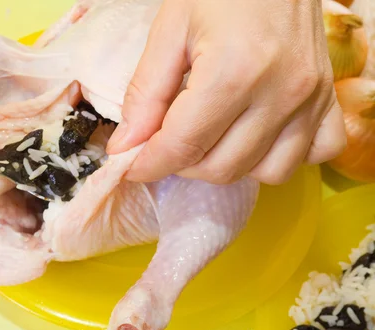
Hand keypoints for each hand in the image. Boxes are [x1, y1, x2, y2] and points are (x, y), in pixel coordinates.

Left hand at [106, 0, 345, 184]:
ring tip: (209, 135)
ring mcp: (312, 99)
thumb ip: (145, 94)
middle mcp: (281, 92)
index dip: (148, 164)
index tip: (129, 165)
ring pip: (264, 172)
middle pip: (220, 167)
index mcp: (234, 71)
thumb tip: (125, 147)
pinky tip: (256, 136)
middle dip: (182, 163)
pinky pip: (311, 157)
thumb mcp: (170, 31)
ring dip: (226, 164)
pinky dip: (279, 157)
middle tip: (167, 139)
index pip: (183, 146)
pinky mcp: (330, 100)